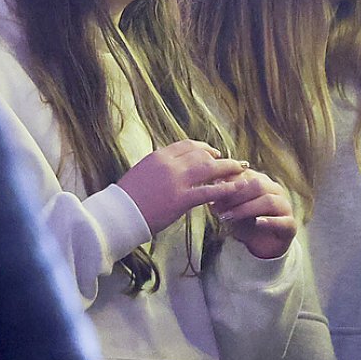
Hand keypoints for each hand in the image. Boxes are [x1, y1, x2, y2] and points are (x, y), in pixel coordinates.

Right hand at [115, 140, 247, 234]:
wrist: (118, 214)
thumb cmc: (127, 198)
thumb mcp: (142, 173)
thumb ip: (159, 168)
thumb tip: (171, 167)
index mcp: (158, 156)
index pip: (188, 145)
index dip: (205, 148)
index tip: (214, 153)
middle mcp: (169, 164)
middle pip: (202, 154)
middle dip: (220, 158)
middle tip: (233, 163)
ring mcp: (176, 181)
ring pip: (210, 169)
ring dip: (229, 168)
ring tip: (242, 171)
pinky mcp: (181, 200)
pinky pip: (210, 191)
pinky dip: (226, 189)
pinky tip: (237, 189)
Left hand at [208, 167, 296, 259]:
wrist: (264, 244)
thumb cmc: (247, 222)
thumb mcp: (232, 208)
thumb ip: (225, 199)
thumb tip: (212, 188)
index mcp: (262, 182)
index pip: (247, 175)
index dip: (229, 182)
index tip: (212, 191)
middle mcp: (276, 191)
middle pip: (258, 185)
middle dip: (236, 195)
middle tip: (218, 205)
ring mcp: (285, 207)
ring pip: (269, 201)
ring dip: (246, 208)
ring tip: (229, 217)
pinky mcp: (290, 225)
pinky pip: (282, 221)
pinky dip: (269, 221)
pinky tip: (257, 222)